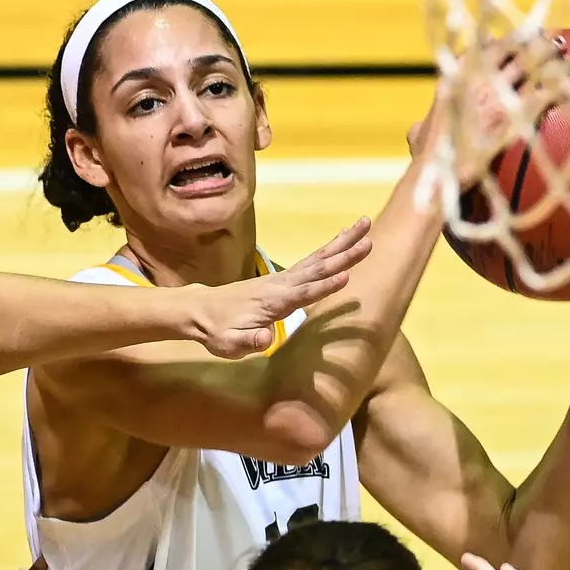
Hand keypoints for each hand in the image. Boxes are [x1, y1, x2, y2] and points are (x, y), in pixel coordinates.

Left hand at [190, 217, 372, 358]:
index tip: (346, 276)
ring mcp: (282, 278)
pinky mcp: (283, 278)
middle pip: (316, 268)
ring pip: (317, 259)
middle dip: (343, 255)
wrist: (201, 310)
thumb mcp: (228, 344)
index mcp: (272, 303)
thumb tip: (265, 338)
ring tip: (365, 225)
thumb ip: (248, 341)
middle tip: (369, 239)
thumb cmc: (216, 331)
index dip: (323, 288)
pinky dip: (329, 248)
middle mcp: (280, 285)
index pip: (301, 294)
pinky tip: (344, 238)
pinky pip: (311, 261)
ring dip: (343, 243)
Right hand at [410, 36, 569, 188]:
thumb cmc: (426, 162)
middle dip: (529, 39)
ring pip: (530, 62)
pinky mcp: (512, 115)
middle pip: (510, 47)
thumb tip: (414, 130)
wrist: (437, 176)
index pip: (478, 47)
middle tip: (547, 38)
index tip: (509, 40)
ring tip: (563, 48)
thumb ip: (420, 128)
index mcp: (453, 79)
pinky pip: (545, 93)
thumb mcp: (418, 137)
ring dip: (549, 53)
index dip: (497, 41)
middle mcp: (475, 79)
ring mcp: (495, 95)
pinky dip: (561, 89)